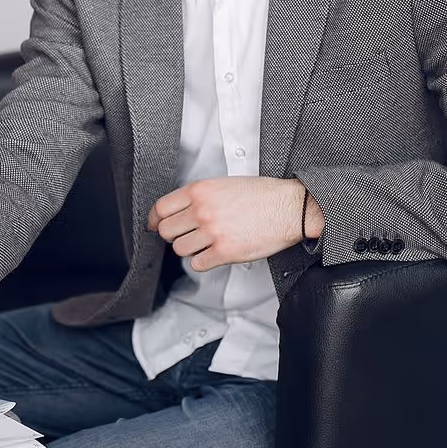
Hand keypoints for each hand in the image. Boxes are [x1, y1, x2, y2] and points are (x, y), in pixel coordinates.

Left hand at [147, 176, 322, 271]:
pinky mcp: (225, 252)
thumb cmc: (263, 195)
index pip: (161, 208)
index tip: (155, 225)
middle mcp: (203, 210)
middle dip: (173, 235)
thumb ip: (199, 196)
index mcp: (200, 191)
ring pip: (180, 249)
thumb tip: (178, 209)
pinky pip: (198, 263)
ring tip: (204, 243)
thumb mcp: (224, 184)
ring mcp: (213, 232)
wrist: (291, 208)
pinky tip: (214, 253)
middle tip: (184, 235)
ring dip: (189, 249)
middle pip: (166, 231)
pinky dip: (203, 261)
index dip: (155, 219)